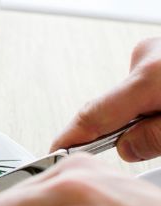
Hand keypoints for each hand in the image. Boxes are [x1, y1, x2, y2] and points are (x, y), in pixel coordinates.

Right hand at [51, 37, 160, 160]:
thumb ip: (155, 139)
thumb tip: (128, 148)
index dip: (70, 138)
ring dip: (144, 115)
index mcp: (150, 76)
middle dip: (121, 130)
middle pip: (113, 106)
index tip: (55, 153)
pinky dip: (153, 101)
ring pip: (132, 96)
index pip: (93, 115)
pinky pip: (146, 85)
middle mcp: (147, 57)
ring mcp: (155, 52)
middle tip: (145, 147)